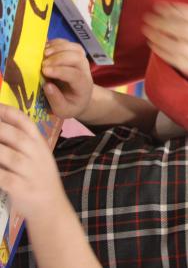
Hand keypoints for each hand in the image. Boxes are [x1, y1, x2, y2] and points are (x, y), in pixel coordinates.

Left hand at [0, 104, 65, 219]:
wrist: (50, 206)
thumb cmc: (38, 177)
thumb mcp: (37, 156)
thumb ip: (20, 142)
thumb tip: (0, 128)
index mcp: (39, 143)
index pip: (24, 122)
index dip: (7, 112)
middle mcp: (36, 154)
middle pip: (13, 135)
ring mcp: (29, 171)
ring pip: (6, 155)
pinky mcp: (20, 188)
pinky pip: (1, 177)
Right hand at [41, 39, 92, 118]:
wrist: (81, 97)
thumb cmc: (70, 104)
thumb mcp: (63, 111)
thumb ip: (56, 100)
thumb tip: (47, 86)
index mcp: (83, 86)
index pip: (75, 75)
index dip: (60, 71)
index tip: (44, 71)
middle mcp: (85, 71)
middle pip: (77, 58)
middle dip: (59, 58)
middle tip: (43, 63)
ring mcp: (82, 60)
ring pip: (75, 48)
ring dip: (58, 47)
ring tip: (43, 53)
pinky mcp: (76, 54)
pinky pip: (69, 44)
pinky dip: (57, 43)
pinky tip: (45, 48)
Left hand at [142, 3, 187, 76]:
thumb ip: (177, 12)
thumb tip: (159, 6)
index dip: (172, 10)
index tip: (156, 7)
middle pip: (185, 31)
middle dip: (164, 23)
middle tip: (147, 18)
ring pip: (178, 47)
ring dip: (159, 37)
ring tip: (146, 30)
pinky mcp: (187, 65)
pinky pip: (172, 58)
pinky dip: (159, 50)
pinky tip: (151, 42)